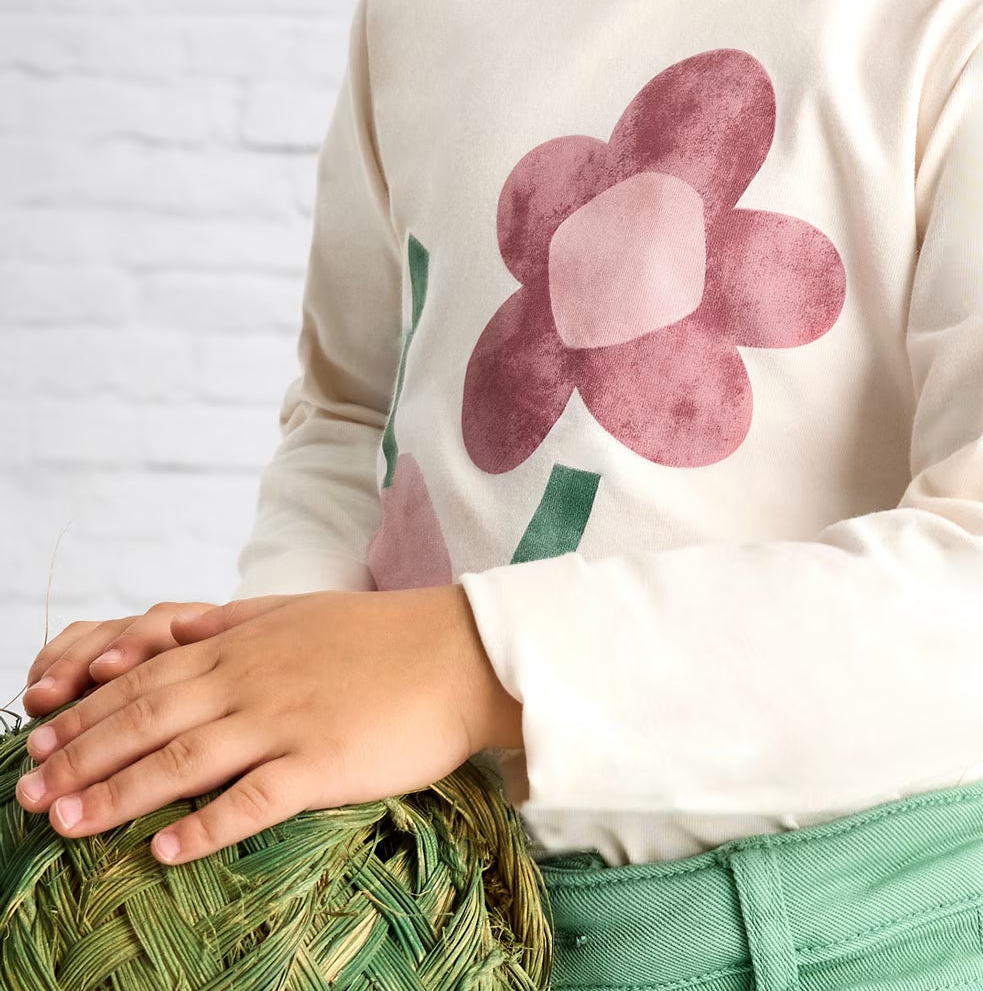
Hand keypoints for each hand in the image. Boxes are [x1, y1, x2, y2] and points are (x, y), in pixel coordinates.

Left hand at [13, 586, 523, 866]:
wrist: (461, 651)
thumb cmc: (380, 636)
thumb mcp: (297, 610)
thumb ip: (231, 622)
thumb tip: (172, 627)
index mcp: (242, 645)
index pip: (144, 679)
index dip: (86, 714)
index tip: (38, 745)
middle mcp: (252, 679)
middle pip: (148, 720)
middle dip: (81, 760)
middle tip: (28, 797)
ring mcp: (286, 720)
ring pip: (185, 760)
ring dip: (120, 794)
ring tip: (68, 827)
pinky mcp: (323, 761)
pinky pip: (254, 799)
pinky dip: (206, 824)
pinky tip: (166, 850)